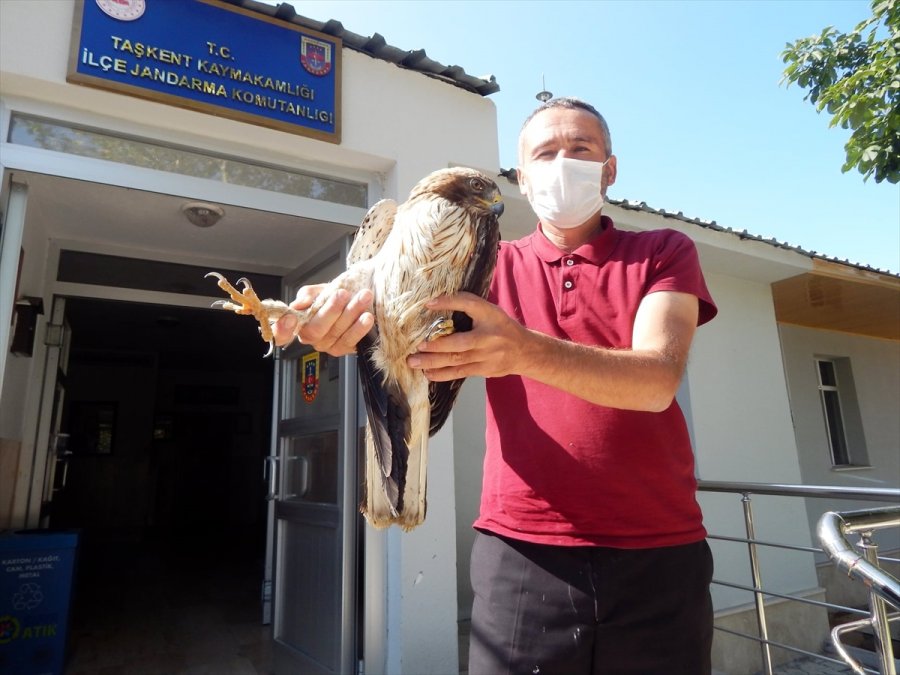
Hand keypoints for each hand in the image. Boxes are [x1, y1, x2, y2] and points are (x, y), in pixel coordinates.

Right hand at [273, 284, 374, 356]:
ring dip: (351, 313)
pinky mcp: (343, 349)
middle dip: (331, 310)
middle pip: (315, 329)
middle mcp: (310, 337)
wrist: (357, 299)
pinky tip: (367, 317)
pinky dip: (360, 328)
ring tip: (363, 297)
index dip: (282, 330)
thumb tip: (299, 304)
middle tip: (343, 294)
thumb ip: (308, 294)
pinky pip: (350, 340)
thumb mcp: (320, 290)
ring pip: (336, 332)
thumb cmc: (336, 295)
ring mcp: (327, 345)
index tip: (290, 318)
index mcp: (298, 323)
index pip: (282, 333)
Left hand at [406, 292, 528, 380]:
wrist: (524, 351)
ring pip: (457, 361)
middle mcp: (489, 340)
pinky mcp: (483, 371)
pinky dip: (443, 374)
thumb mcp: (489, 310)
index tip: (428, 304)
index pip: (469, 305)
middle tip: (416, 347)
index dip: (449, 303)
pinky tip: (428, 374)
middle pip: (458, 344)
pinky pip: (460, 373)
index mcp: (491, 319)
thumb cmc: (502, 327)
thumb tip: (434, 302)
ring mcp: (486, 358)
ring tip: (414, 362)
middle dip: (435, 347)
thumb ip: (465, 303)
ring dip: (433, 363)